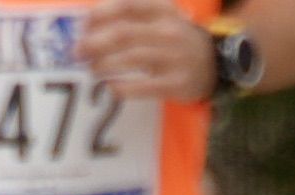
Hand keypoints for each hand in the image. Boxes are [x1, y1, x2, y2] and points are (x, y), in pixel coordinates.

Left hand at [84, 5, 219, 105]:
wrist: (215, 63)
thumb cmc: (176, 38)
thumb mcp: (161, 15)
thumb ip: (132, 14)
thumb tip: (90, 22)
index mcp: (162, 10)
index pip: (126, 6)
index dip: (100, 15)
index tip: (82, 26)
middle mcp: (168, 31)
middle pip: (123, 34)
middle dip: (95, 43)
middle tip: (78, 52)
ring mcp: (174, 58)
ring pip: (130, 59)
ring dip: (104, 64)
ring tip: (92, 69)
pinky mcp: (176, 84)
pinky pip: (143, 86)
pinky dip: (122, 87)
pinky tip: (111, 87)